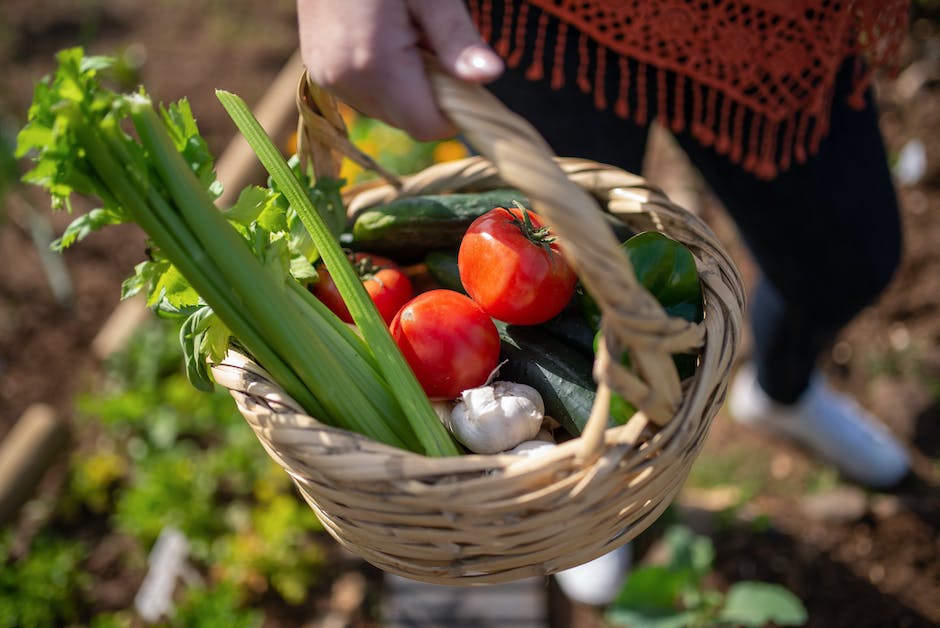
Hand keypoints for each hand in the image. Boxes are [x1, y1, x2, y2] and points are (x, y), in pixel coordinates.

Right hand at [297, 0, 503, 140]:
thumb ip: (457, 40)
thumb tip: (491, 75)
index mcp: (374, 65)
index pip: (427, 125)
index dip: (454, 110)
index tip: (464, 75)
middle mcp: (345, 81)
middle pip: (408, 121)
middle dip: (431, 94)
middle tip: (431, 39)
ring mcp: (327, 78)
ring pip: (388, 110)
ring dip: (408, 86)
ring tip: (406, 34)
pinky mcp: (320, 71)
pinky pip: (366, 94)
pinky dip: (385, 79)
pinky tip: (384, 38)